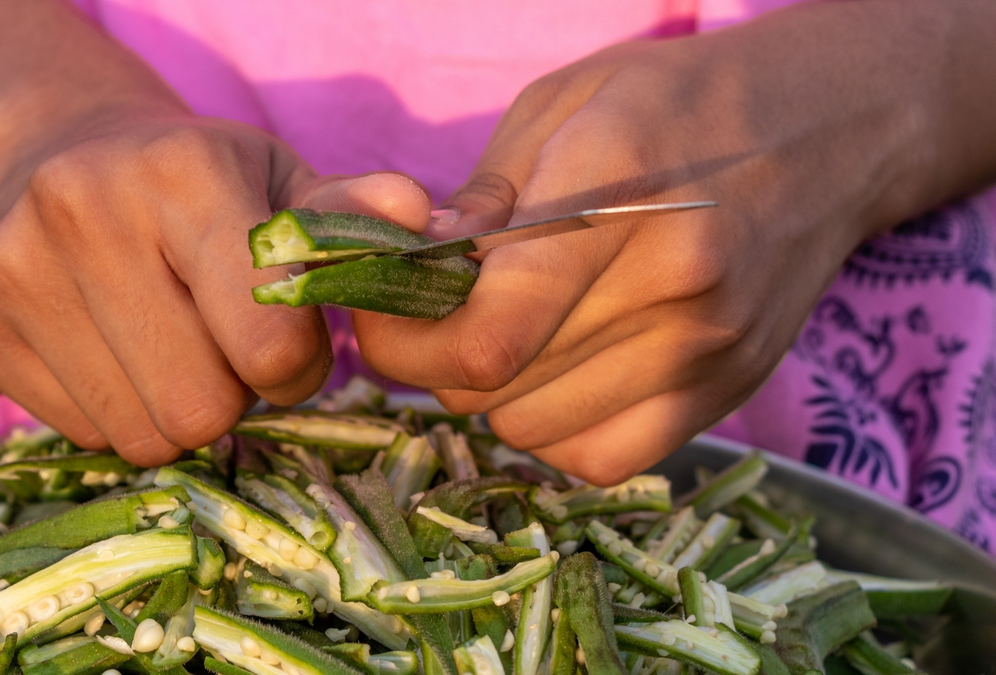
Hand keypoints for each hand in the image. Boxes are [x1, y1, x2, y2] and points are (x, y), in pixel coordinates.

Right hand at [0, 109, 429, 465]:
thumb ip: (350, 218)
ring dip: (180, 410)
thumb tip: (421, 219)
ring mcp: (12, 266)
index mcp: (183, 174)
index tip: (289, 341)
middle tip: (230, 352)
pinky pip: (81, 431)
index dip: (298, 365)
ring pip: (139, 434)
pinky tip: (117, 350)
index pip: (268, 342)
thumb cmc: (202, 184)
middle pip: (201, 408)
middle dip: (237, 397)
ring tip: (175, 346)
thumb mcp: (282, 184)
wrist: (62, 151)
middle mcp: (83, 210)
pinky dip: (119, 410)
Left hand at [355, 3, 962, 483]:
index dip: (406, 341)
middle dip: (438, 357)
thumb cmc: (676, 104)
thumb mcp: (564, 107)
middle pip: (495, 387)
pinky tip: (561, 374)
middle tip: (447, 311)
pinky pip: (600, 459)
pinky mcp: (726, 391)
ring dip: (495, 393)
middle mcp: (671, 281)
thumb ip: (481, 196)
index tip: (385, 314)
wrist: (827, 131)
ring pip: (534, 430)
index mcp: (615, 188)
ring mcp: (707, 348)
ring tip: (513, 333)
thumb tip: (408, 265)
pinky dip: (555, 430)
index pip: (490, 333)